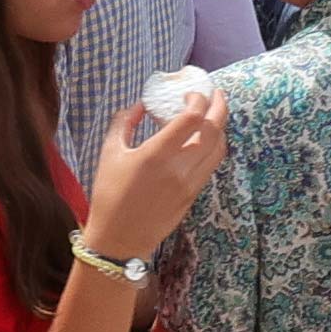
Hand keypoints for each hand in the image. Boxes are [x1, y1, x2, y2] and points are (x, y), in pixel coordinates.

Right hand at [81, 87, 226, 259]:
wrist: (119, 238)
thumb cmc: (109, 194)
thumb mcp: (110, 153)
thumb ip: (124, 122)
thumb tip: (141, 105)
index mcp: (156, 153)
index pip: (191, 118)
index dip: (197, 99)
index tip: (190, 93)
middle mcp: (178, 167)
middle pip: (213, 130)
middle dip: (219, 106)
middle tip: (216, 93)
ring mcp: (190, 183)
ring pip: (219, 148)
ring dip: (221, 127)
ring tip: (215, 114)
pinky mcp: (193, 195)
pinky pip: (212, 165)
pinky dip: (214, 147)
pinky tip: (207, 139)